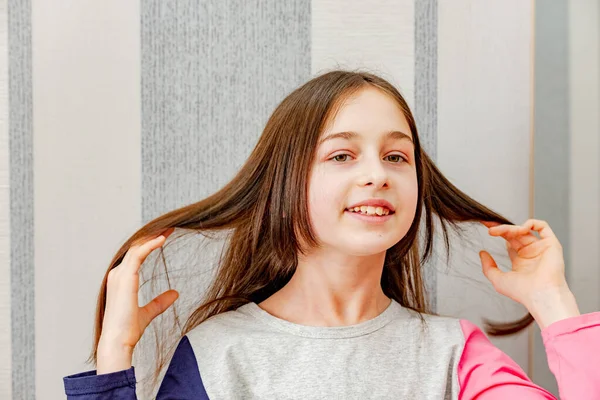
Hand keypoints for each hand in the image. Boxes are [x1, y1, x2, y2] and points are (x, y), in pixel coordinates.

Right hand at [97, 228, 177, 373]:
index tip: (164, 236)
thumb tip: (175, 294)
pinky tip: (163, 239)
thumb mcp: (147, 313)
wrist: (118, 342)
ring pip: (136, 247)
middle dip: (152, 235)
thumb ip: (159, 302)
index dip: (149, 243)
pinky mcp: (125, 277)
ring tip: (168, 228)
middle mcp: (117, 274)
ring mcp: (119, 275)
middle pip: (135, 247)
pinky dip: (151, 244)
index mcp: (120, 280)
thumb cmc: (127, 330)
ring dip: (152, 236)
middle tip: (168, 227)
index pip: (135, 255)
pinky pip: (138, 254)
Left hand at [479, 219, 579, 328]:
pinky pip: (542, 226)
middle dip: (501, 228)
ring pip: (525, 230)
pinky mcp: (551, 244)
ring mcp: (541, 248)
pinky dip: (530, 223)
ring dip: (510, 228)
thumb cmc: (522, 292)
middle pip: (515, 234)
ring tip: (497, 231)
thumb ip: (488, 267)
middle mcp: (532, 253)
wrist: (540, 295)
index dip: (498, 233)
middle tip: (489, 227)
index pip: (509, 242)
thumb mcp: (498, 279)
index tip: (486, 227)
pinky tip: (519, 229)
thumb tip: (482, 253)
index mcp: (521, 262)